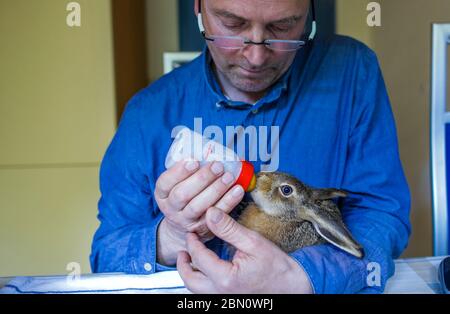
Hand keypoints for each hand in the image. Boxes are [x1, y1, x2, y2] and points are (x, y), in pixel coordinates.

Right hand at [155, 161, 244, 265]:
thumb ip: (187, 172)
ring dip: (215, 190)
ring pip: (198, 206)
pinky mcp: (202, 229)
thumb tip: (208, 150)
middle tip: (217, 165)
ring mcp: (186, 220)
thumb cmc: (184, 195)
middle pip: (182, 195)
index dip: (178, 172)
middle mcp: (171, 208)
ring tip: (229, 176)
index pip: (165, 183)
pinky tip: (238, 190)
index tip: (194, 161)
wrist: (183, 227)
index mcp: (162, 194)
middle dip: (201, 179)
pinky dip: (228, 202)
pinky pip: (216, 215)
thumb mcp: (177, 184)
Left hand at [177, 207, 313, 293]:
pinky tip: (206, 271)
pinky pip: (207, 294)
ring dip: (191, 275)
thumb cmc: (277, 268)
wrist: (293, 287)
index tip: (192, 233)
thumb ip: (229, 228)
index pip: (198, 258)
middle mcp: (221, 293)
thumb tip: (211, 212)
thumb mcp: (253, 242)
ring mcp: (224, 300)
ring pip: (196, 291)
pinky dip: (202, 282)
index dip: (192, 243)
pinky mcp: (229, 301)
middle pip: (190, 280)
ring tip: (191, 259)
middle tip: (184, 249)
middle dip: (183, 264)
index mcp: (225, 278)